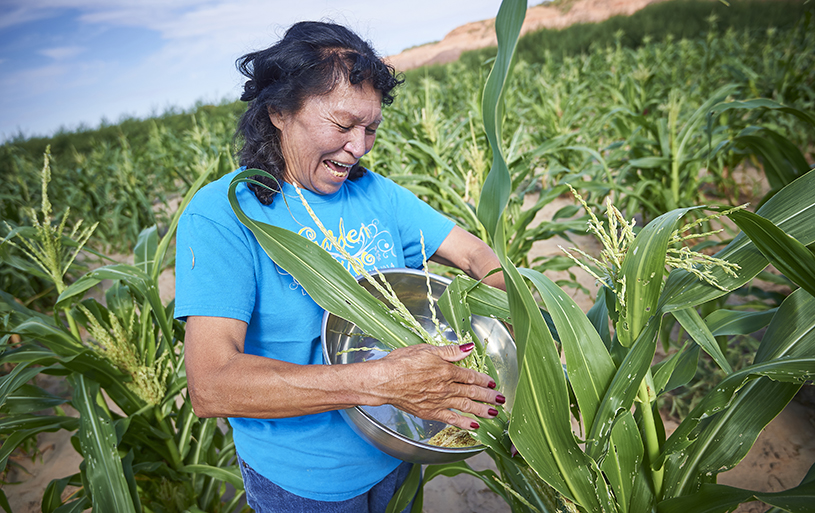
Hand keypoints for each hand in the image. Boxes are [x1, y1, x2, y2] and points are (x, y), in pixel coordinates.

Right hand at [371, 343, 505, 430]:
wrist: (385, 381)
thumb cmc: (401, 363)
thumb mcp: (426, 349)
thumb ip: (449, 351)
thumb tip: (468, 347)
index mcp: (446, 370)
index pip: (470, 375)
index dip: (484, 379)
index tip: (493, 383)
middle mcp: (446, 387)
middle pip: (472, 392)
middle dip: (489, 396)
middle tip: (501, 400)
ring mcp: (439, 401)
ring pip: (466, 406)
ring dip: (482, 410)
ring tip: (494, 414)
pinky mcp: (430, 412)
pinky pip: (451, 418)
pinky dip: (464, 423)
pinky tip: (474, 426)